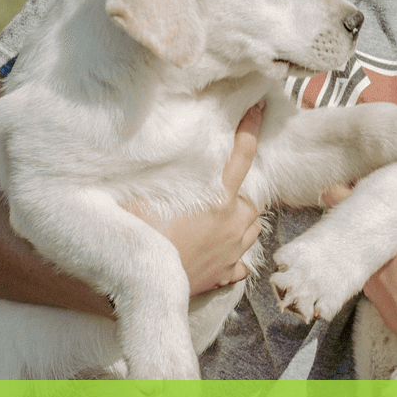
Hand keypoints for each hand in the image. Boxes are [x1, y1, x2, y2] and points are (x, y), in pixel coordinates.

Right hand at [137, 102, 264, 294]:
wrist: (138, 288)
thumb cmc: (136, 236)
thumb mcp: (140, 193)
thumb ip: (155, 169)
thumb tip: (151, 142)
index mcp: (216, 199)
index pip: (242, 155)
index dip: (251, 129)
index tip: (260, 108)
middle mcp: (232, 224)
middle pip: (250, 198)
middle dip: (239, 189)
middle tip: (219, 185)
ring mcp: (232, 252)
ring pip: (252, 229)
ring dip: (242, 219)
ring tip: (222, 215)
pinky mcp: (225, 275)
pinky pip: (240, 262)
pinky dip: (236, 254)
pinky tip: (224, 251)